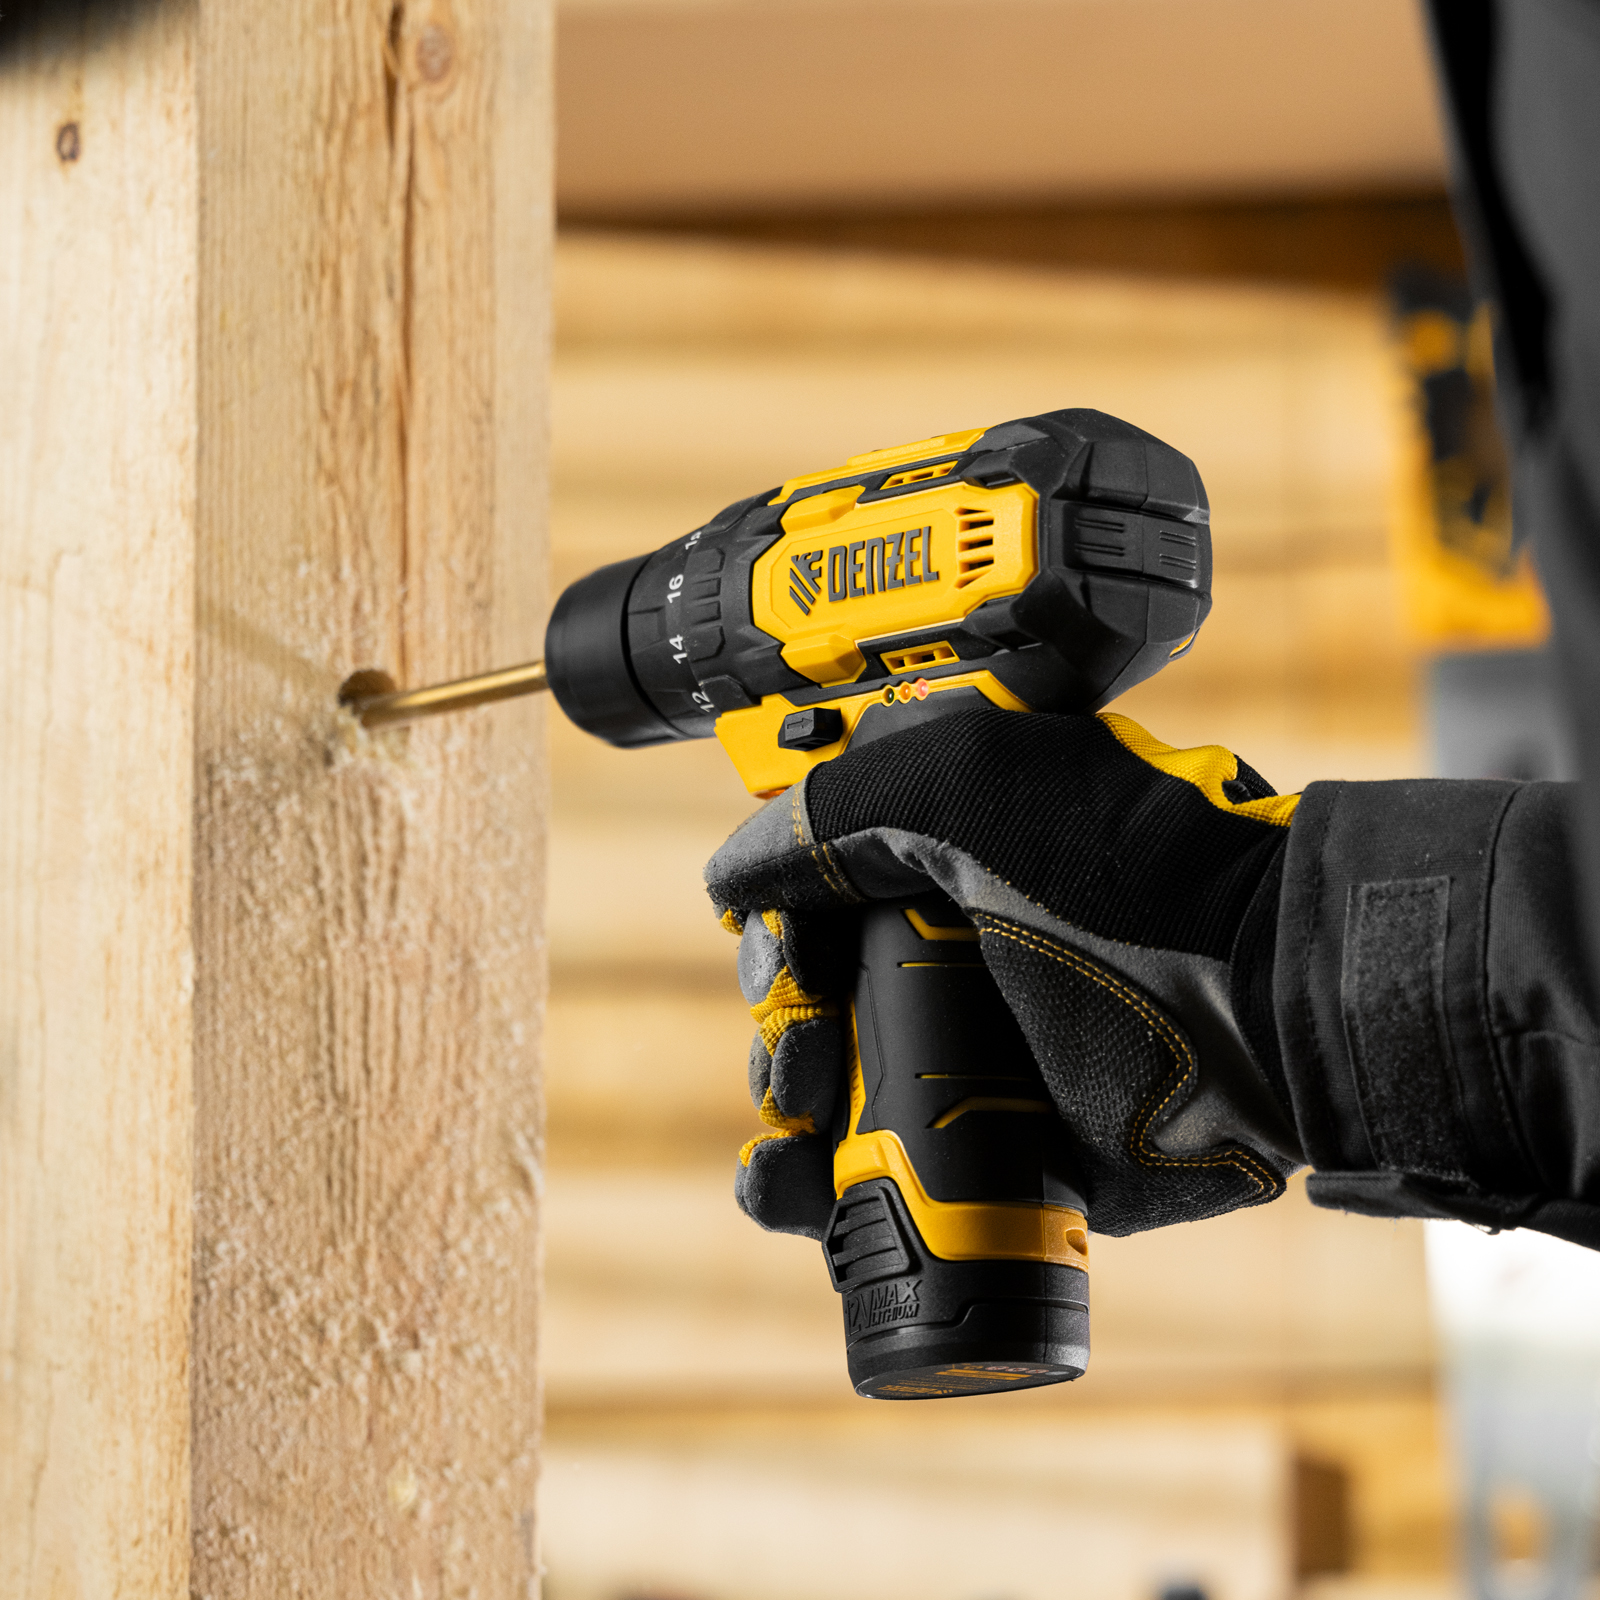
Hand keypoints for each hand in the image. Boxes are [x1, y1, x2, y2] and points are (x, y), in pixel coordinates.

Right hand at [707, 706, 1305, 1239]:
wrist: (1267, 1005)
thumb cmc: (1130, 875)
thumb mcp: (970, 782)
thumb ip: (836, 802)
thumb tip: (730, 875)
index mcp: (942, 858)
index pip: (815, 884)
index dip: (778, 913)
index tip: (779, 941)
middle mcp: (951, 953)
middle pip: (809, 990)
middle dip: (778, 1014)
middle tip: (802, 1035)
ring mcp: (972, 1056)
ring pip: (826, 1086)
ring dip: (780, 1094)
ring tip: (799, 1103)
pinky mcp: (990, 1152)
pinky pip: (868, 1176)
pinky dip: (804, 1186)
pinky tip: (780, 1180)